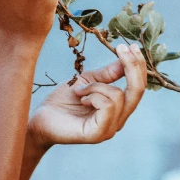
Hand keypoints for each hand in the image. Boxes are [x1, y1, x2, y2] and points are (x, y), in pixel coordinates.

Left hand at [27, 43, 147, 147]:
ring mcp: (110, 129)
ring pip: (117, 95)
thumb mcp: (86, 81)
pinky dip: (93, 96)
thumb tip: (126, 60)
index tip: (130, 45)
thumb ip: (107, 74)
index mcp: (118, 108)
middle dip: (132, 66)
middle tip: (122, 48)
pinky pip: (107, 106)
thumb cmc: (62, 101)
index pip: (138, 87)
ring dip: (95, 86)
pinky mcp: (98, 134)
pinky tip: (81, 99)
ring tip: (79, 91)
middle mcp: (118, 120)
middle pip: (137, 91)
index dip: (137, 65)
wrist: (40, 117)